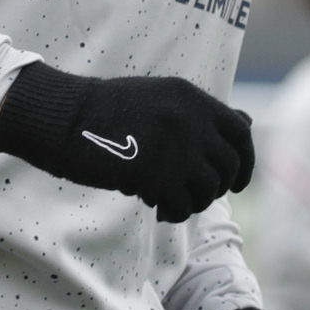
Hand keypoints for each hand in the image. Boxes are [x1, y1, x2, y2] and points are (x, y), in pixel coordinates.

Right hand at [0, 62, 253, 222]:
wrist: (62, 117)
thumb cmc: (105, 111)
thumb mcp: (159, 97)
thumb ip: (198, 113)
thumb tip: (247, 123)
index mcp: (191, 97)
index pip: (241, 132)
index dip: (246, 160)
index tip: (237, 180)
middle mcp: (190, 119)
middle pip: (227, 166)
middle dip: (216, 187)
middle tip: (193, 196)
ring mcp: (175, 147)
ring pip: (208, 190)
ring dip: (193, 201)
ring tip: (168, 200)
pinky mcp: (156, 174)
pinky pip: (183, 206)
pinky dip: (173, 213)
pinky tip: (156, 208)